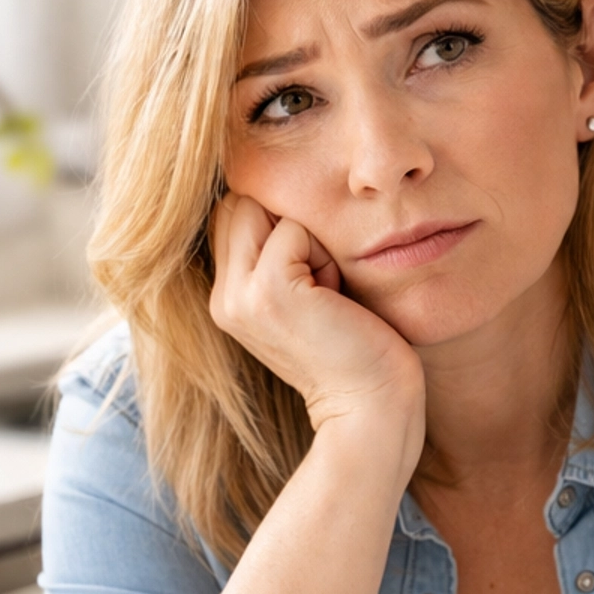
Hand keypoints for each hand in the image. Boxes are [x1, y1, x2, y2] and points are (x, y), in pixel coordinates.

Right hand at [210, 194, 423, 469]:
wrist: (371, 405)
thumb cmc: (356, 345)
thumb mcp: (306, 293)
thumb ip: (277, 251)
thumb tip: (272, 188)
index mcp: (226, 297)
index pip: (234, 212)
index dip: (279, 227)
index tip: (312, 283)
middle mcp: (222, 298)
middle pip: (243, 201)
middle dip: (291, 227)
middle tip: (322, 287)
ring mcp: (239, 296)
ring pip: (265, 207)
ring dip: (308, 239)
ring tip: (327, 294)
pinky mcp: (267, 292)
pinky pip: (294, 228)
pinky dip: (325, 255)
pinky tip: (335, 300)